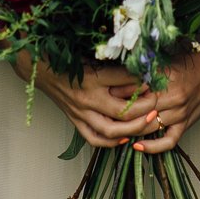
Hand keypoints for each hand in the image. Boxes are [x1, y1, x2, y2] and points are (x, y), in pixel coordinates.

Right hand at [27, 58, 161, 148]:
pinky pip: (94, 138)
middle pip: (121, 111)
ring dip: (133, 129)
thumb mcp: (93, 56)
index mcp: (92, 76)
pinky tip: (124, 138)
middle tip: (156, 103)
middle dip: (144, 109)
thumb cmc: (69, 59)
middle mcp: (87, 97)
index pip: (123, 80)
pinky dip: (111, 141)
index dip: (142, 81)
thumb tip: (142, 71)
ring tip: (147, 122)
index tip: (154, 79)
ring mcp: (80, 112)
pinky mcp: (75, 121)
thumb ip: (116, 65)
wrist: (42, 69)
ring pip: (110, 129)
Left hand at [96, 42, 199, 151]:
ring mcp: (181, 112)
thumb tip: (115, 79)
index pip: (136, 90)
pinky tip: (137, 147)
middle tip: (103, 115)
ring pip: (151, 127)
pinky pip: (169, 141)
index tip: (103, 94)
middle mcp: (174, 97)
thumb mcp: (164, 60)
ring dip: (131, 130)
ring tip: (113, 130)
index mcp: (167, 78)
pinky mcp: (187, 123)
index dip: (117, 94)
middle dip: (120, 115)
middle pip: (140, 112)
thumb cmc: (187, 61)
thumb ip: (142, 71)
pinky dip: (153, 147)